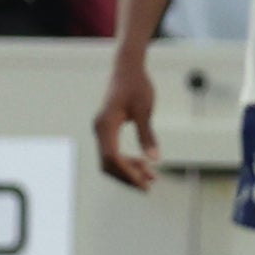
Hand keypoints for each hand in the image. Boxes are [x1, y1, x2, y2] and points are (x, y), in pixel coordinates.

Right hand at [94, 62, 160, 189]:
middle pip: (108, 163)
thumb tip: (154, 159)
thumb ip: (148, 134)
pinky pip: (113, 152)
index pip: (112, 157)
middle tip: (150, 186)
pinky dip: (127, 161)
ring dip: (128, 171)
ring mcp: (101, 130)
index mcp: (106, 124)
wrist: (127, 68)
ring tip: (151, 178)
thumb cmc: (137, 85)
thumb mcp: (145, 109)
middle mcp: (100, 129)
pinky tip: (144, 165)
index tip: (144, 184)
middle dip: (128, 176)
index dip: (127, 173)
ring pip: (110, 160)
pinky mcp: (107, 130)